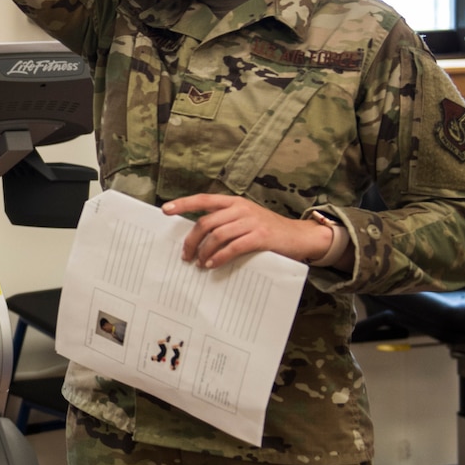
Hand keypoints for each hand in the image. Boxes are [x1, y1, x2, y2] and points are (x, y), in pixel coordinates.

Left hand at [162, 194, 330, 268]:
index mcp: (234, 202)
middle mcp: (241, 208)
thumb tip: (197, 239)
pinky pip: (233, 247)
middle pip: (206, 222)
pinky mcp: (261, 236)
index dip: (183, 204)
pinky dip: (220, 257)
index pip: (204, 200)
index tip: (165, 210)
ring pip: (217, 235)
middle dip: (191, 240)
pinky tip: (212, 264)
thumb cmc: (268, 231)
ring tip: (199, 263)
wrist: (299, 236)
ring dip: (204, 251)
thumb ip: (225, 224)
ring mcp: (252, 221)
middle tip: (185, 255)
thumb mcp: (245, 220)